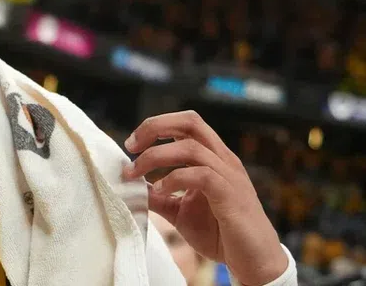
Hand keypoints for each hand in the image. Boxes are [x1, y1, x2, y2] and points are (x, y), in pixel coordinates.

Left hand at [122, 111, 287, 285]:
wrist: (255, 262)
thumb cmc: (220, 234)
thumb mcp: (180, 211)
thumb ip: (158, 196)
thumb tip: (129, 186)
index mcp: (212, 158)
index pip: (186, 123)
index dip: (156, 126)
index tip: (131, 144)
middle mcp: (223, 160)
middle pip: (190, 122)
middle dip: (155, 127)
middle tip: (131, 146)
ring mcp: (229, 176)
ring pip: (191, 147)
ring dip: (156, 156)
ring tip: (135, 173)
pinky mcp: (231, 195)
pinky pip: (202, 175)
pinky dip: (175, 179)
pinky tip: (161, 190)